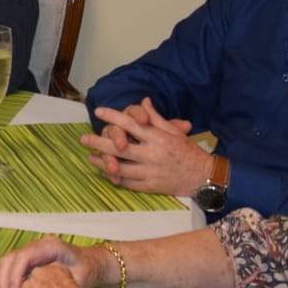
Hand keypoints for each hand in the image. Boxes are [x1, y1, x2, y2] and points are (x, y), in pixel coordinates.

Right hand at [0, 236, 102, 287]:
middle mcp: (36, 246)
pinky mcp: (28, 261)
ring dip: (2, 284)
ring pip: (6, 264)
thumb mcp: (81, 276)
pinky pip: (10, 269)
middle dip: (4, 282)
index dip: (15, 276)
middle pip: (9, 259)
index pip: (23, 257)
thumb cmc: (88, 270)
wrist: (91, 264)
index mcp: (48, 246)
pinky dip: (7, 284)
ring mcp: (30, 252)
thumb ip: (63, 282)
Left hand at [80, 98, 210, 195]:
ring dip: (103, 162)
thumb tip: (143, 101)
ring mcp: (151, 172)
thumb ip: (156, 117)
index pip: (131, 124)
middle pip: (120, 148)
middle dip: (98, 143)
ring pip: (121, 167)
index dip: (113, 117)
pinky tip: (106, 173)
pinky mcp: (151, 187)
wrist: (204, 177)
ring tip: (90, 157)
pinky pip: (129, 183)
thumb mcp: (175, 131)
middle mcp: (152, 154)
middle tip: (83, 139)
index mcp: (158, 138)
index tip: (98, 111)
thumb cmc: (188, 151)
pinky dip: (116, 178)